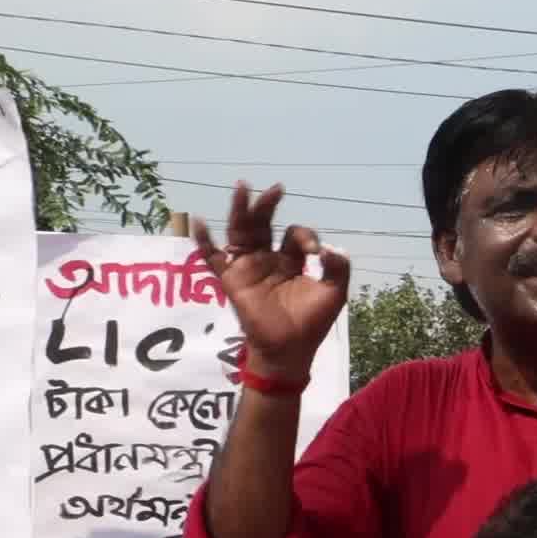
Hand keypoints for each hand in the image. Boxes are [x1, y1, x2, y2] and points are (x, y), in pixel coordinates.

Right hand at [186, 183, 349, 380]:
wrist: (290, 350)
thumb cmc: (311, 322)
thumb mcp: (334, 293)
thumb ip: (338, 268)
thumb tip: (330, 248)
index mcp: (291, 259)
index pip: (295, 235)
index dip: (306, 237)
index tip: (315, 253)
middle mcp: (268, 258)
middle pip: (264, 225)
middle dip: (268, 206)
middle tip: (276, 189)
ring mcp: (248, 267)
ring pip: (241, 232)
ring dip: (240, 210)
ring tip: (242, 187)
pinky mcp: (232, 280)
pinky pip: (212, 258)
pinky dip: (204, 241)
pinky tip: (197, 222)